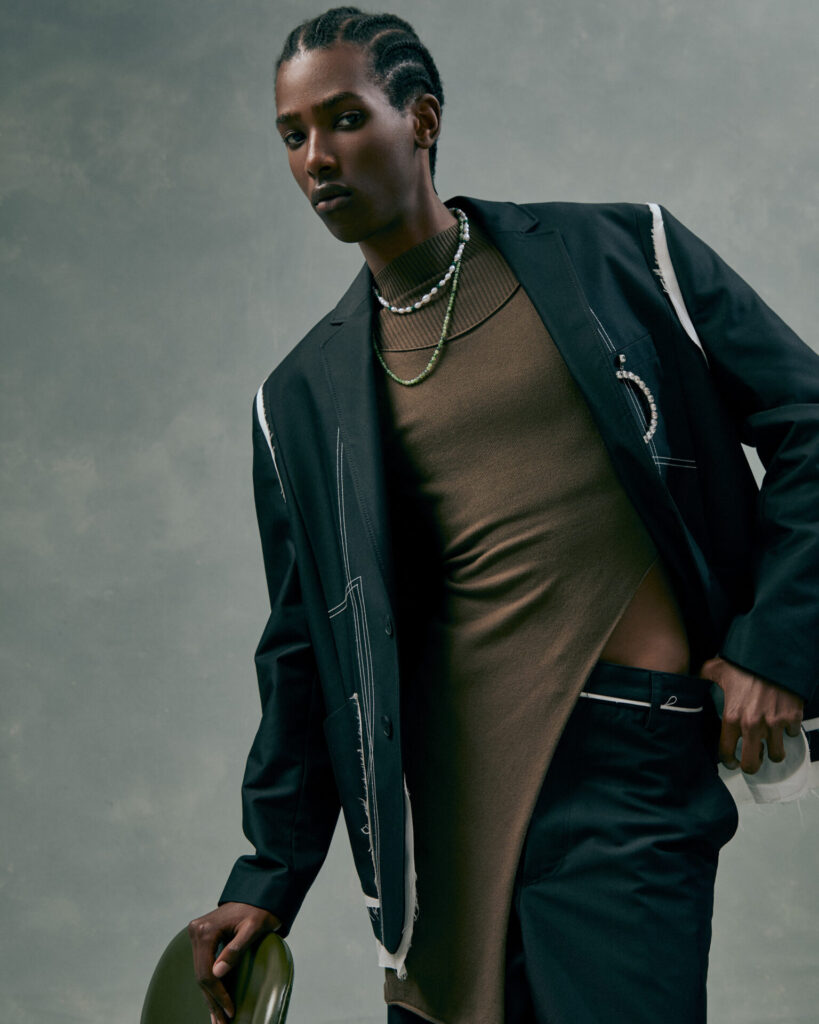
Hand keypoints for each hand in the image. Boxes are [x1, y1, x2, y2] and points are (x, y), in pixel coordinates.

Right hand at [188, 902, 280, 1022]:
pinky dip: (209, 983)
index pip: (207, 972)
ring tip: (218, 1019)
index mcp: (206, 930)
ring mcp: (196, 933)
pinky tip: (213, 999)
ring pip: (199, 972)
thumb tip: (217, 974)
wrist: (257, 895)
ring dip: (209, 996)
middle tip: (222, 1023)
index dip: (218, 995)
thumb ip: (235, 950)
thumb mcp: (253, 929)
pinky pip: (202, 965)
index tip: (230, 1012)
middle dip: (212, 1001)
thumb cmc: (259, 911)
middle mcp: (196, 931)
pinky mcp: (200, 936)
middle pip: (201, 975)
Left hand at [698, 656, 803, 773]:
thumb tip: (690, 680)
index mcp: (732, 717)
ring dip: (773, 751)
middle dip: (751, 765)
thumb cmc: (744, 663)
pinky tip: (781, 722)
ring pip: (776, 755)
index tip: (731, 761)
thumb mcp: (716, 669)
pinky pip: (792, 734)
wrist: (771, 655)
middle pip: (752, 764)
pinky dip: (788, 731)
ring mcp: (774, 723)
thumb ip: (702, 677)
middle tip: (751, 759)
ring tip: (768, 743)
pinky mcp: (791, 717)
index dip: (728, 760)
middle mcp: (752, 725)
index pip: (726, 752)